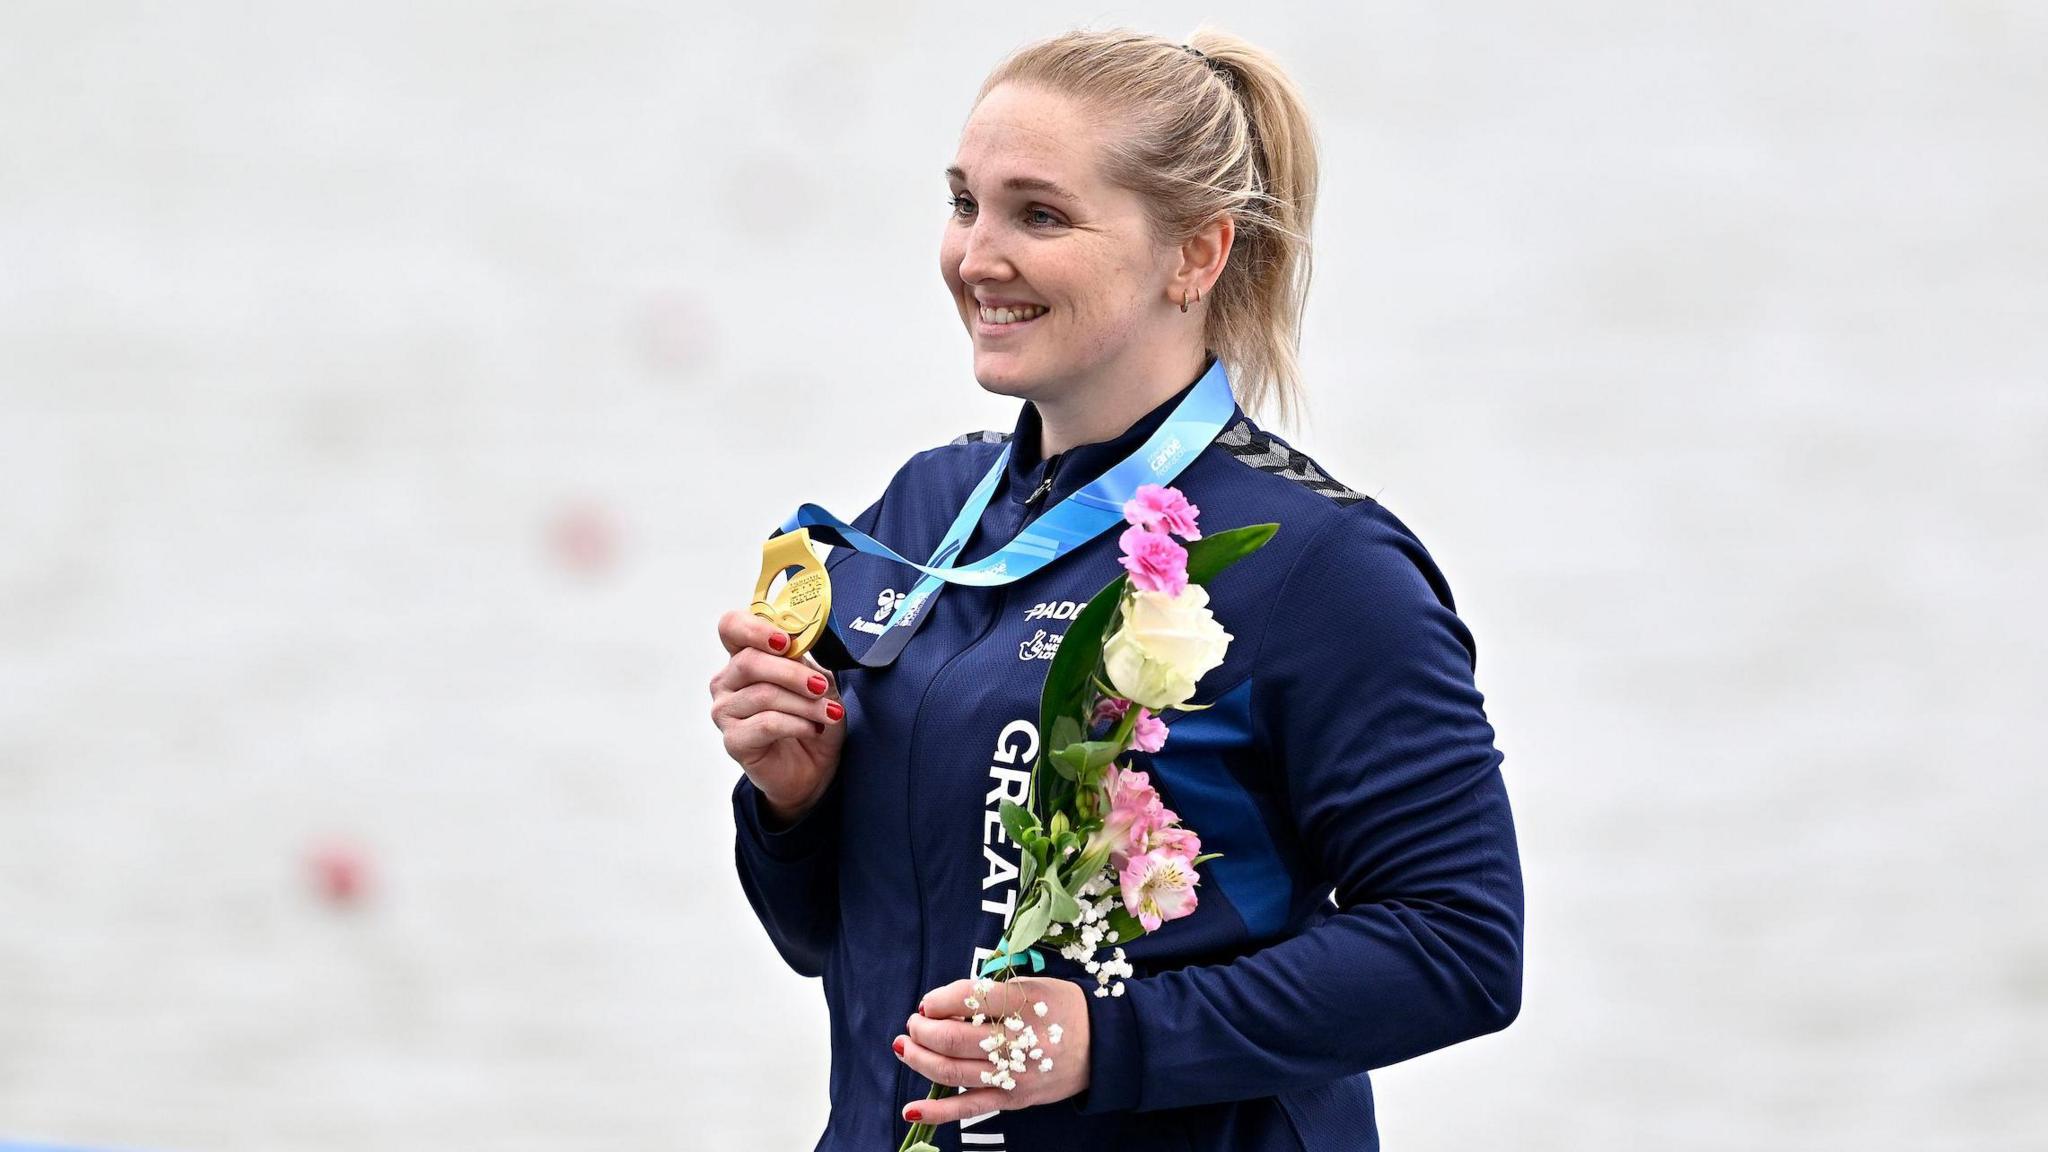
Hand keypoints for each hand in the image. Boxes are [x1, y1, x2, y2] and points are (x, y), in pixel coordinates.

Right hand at [710, 608, 846, 821]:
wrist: (813, 766)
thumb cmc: (811, 717)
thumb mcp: (816, 681)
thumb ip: (803, 659)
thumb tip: (800, 642)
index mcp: (743, 657)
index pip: (731, 627)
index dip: (755, 628)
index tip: (785, 641)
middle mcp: (727, 682)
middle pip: (750, 661)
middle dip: (793, 673)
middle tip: (821, 686)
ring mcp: (725, 712)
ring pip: (763, 695)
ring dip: (804, 703)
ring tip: (828, 713)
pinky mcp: (734, 741)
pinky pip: (767, 724)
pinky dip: (797, 724)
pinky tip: (813, 729)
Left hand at [895, 976, 1091, 1126]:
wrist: (1103, 1045)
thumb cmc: (1062, 1008)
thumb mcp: (1032, 985)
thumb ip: (988, 994)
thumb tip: (939, 1006)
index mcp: (1024, 1003)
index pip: (966, 1000)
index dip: (937, 1001)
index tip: (928, 1002)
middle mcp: (1018, 1041)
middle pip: (952, 1039)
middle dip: (922, 1030)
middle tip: (914, 1023)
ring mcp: (1014, 1075)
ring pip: (952, 1071)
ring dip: (919, 1059)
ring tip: (906, 1047)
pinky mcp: (1013, 1100)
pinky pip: (968, 1108)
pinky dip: (936, 1112)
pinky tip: (911, 1109)